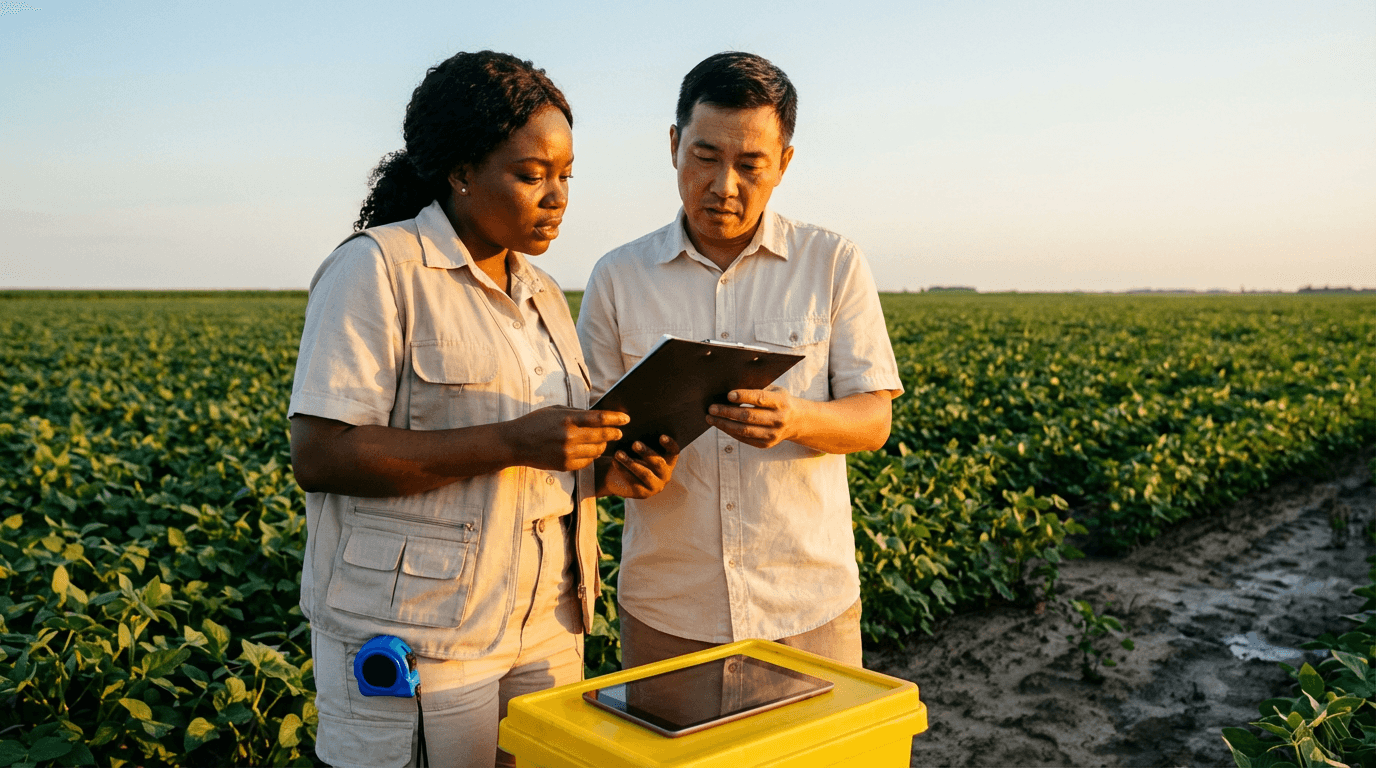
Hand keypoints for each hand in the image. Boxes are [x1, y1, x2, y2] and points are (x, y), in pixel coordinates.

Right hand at [506, 406, 628, 471]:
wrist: (515, 443)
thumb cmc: (536, 422)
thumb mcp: (556, 410)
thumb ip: (577, 413)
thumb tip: (598, 415)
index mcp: (567, 419)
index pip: (599, 418)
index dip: (615, 418)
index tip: (626, 418)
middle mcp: (569, 437)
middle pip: (602, 436)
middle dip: (614, 434)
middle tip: (619, 433)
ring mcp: (567, 453)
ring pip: (596, 450)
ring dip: (602, 445)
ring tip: (602, 441)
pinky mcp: (565, 466)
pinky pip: (587, 462)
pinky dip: (591, 456)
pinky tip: (588, 451)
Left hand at [599, 435, 679, 498]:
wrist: (616, 477)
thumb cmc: (630, 456)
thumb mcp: (638, 448)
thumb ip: (643, 439)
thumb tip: (638, 424)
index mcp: (668, 460)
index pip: (674, 451)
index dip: (670, 444)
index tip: (661, 436)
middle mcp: (665, 474)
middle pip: (659, 463)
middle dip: (647, 453)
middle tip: (635, 443)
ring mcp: (655, 486)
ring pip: (645, 473)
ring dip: (631, 462)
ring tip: (618, 453)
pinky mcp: (643, 494)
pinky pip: (633, 481)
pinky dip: (623, 470)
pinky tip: (615, 462)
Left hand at [706, 387, 802, 449]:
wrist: (797, 421)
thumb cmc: (780, 401)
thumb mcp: (775, 390)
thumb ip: (757, 389)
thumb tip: (730, 390)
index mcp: (781, 402)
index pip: (760, 399)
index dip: (743, 396)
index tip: (728, 395)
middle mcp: (778, 419)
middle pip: (748, 416)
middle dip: (727, 412)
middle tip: (711, 408)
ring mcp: (772, 434)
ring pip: (744, 430)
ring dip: (724, 424)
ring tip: (711, 418)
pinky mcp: (766, 444)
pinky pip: (744, 439)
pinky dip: (730, 432)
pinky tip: (721, 425)